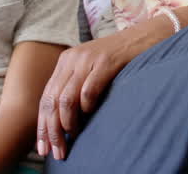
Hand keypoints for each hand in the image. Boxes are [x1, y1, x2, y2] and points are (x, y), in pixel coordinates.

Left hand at [36, 26, 150, 159]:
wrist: (145, 36)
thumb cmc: (120, 58)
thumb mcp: (91, 69)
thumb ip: (76, 86)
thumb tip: (63, 122)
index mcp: (65, 61)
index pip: (46, 98)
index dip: (43, 125)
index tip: (43, 147)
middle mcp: (72, 59)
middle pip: (52, 100)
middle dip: (52, 130)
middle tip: (57, 151)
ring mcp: (88, 59)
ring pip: (66, 98)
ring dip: (67, 123)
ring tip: (73, 137)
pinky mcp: (106, 62)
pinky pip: (88, 90)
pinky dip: (86, 107)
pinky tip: (91, 114)